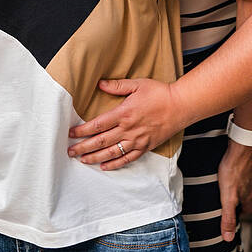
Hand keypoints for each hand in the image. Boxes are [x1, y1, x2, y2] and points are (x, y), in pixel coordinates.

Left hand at [66, 78, 187, 169]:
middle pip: (100, 141)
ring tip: (82, 160)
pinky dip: (115, 164)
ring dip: (95, 158)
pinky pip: (127, 159)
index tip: (71, 133)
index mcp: (124, 113)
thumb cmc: (160, 93)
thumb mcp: (138, 84)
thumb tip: (100, 84)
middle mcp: (128, 129)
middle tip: (70, 151)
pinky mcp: (145, 147)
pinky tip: (104, 166)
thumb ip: (117, 86)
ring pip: (111, 153)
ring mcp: (136, 140)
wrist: (181, 106)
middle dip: (83, 147)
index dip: (82, 130)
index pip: (97, 125)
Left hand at [217, 141, 251, 241]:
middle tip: (233, 192)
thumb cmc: (232, 171)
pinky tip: (243, 162)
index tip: (235, 212)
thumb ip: (227, 217)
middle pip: (250, 193)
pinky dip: (250, 165)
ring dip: (246, 179)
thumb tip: (228, 238)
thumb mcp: (226, 197)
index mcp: (248, 195)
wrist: (241, 146)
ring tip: (235, 176)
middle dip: (243, 195)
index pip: (247, 209)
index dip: (241, 212)